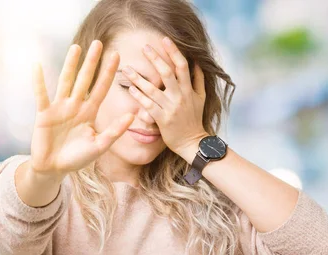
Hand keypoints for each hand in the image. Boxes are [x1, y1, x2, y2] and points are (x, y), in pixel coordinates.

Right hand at [30, 40, 134, 176]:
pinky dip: (39, 82)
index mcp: (90, 112)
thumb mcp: (100, 145)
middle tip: (99, 43)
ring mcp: (59, 107)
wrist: (54, 169)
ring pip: (66, 81)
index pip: (102, 88)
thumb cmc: (77, 158)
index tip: (117, 56)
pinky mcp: (44, 113)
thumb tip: (132, 115)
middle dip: (92, 62)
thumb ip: (115, 131)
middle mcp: (76, 106)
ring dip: (70, 65)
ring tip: (76, 47)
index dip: (109, 73)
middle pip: (85, 79)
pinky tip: (38, 66)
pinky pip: (41, 95)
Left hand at [121, 37, 207, 155]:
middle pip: (167, 73)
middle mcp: (180, 96)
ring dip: (138, 78)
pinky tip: (129, 89)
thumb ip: (198, 80)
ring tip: (126, 69)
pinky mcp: (162, 119)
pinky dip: (139, 96)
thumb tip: (196, 62)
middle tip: (144, 47)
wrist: (192, 142)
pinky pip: (148, 105)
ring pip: (153, 89)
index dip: (174, 51)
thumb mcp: (201, 98)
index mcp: (189, 90)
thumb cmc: (195, 119)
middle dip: (155, 58)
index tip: (165, 39)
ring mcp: (170, 108)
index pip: (182, 66)